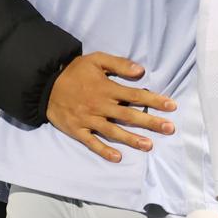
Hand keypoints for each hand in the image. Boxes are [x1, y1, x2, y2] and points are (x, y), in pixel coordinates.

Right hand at [46, 52, 176, 162]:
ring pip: (114, 131)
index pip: (136, 95)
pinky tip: (118, 158)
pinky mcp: (78, 130)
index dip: (155, 100)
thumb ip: (118, 64)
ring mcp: (89, 120)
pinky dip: (104, 150)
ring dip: (132, 139)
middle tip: (170, 128)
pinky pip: (92, 143)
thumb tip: (141, 71)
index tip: (172, 106)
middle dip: (151, 122)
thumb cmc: (74, 71)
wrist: (46, 85)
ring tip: (149, 145)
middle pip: (129, 115)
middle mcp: (100, 106)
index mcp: (107, 88)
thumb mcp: (96, 60)